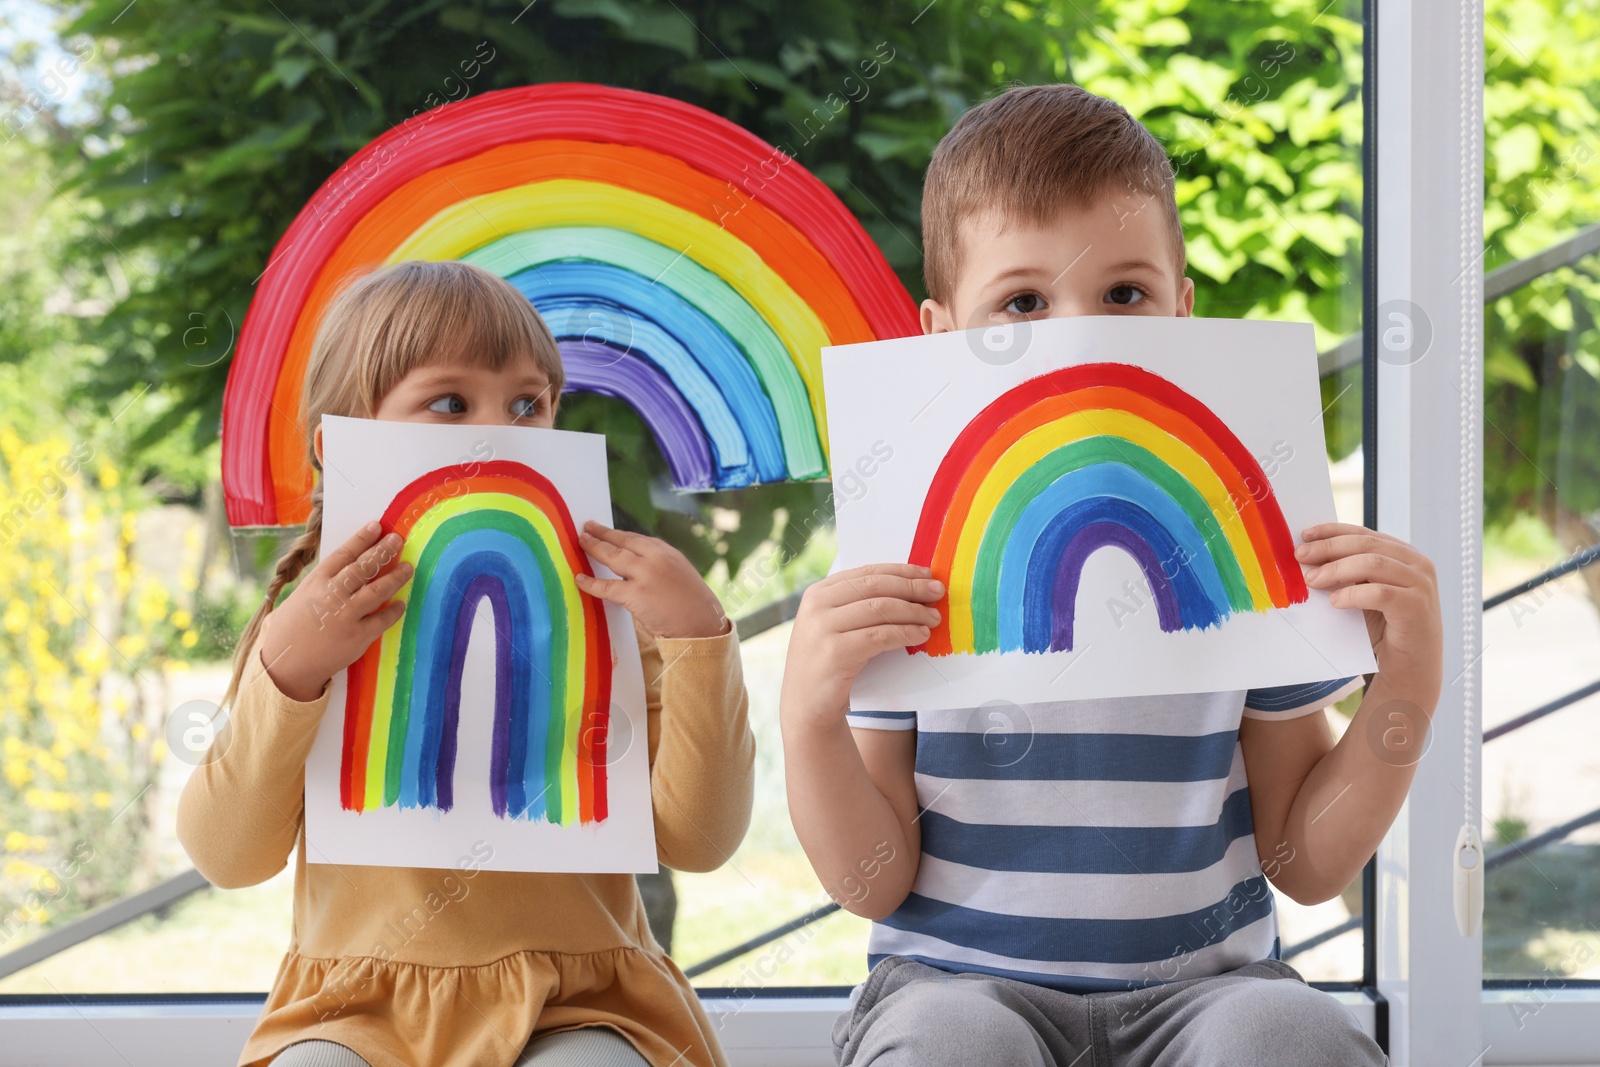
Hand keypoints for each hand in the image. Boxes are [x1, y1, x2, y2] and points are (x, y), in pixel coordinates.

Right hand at [259, 522, 411, 701]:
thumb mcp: (303, 596)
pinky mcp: (357, 637)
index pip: (343, 554)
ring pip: (377, 591)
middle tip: (398, 540)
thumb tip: (351, 565)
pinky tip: (401, 603)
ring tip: (408, 568)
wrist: (285, 665)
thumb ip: (325, 582)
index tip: (377, 526)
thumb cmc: (293, 628)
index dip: (362, 538)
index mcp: (316, 582)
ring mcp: (345, 616)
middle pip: (363, 567)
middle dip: (383, 551)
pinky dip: (394, 610)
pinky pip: (382, 620)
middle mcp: (331, 596)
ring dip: (395, 577)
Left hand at [574, 521, 727, 639]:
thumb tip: (634, 567)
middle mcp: (655, 557)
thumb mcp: (680, 574)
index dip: (618, 534)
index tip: (606, 531)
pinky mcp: (636, 594)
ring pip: (612, 556)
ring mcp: (645, 574)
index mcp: (667, 552)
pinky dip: (590, 583)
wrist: (703, 624)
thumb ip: (659, 566)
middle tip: (587, 528)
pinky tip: (580, 579)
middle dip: (602, 534)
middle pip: (622, 541)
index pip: (636, 538)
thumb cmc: (693, 605)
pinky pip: (606, 587)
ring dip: (594, 548)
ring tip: (581, 542)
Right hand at [780, 563, 944, 733]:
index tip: (927, 574)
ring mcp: (823, 628)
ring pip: (880, 609)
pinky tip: (921, 635)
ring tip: (933, 618)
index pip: (867, 572)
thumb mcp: (835, 626)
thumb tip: (910, 588)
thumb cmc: (828, 664)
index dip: (901, 571)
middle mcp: (817, 606)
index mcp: (818, 593)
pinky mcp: (835, 652)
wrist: (806, 705)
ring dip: (913, 612)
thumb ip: (859, 605)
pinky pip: (880, 636)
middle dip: (912, 588)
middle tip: (937, 592)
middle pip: (875, 587)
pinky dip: (905, 633)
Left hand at [1296, 523, 1442, 710]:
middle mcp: (1418, 564)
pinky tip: (1335, 601)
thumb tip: (1308, 560)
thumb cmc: (1385, 630)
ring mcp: (1421, 585)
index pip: (1364, 534)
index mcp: (1404, 555)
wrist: (1411, 669)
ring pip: (1373, 563)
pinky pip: (1380, 593)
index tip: (1304, 535)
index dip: (1333, 532)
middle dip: (1329, 548)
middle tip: (1300, 556)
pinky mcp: (1418, 607)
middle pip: (1367, 544)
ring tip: (1311, 580)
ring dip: (1336, 570)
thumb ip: (1347, 575)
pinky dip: (1353, 594)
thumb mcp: (1363, 594)